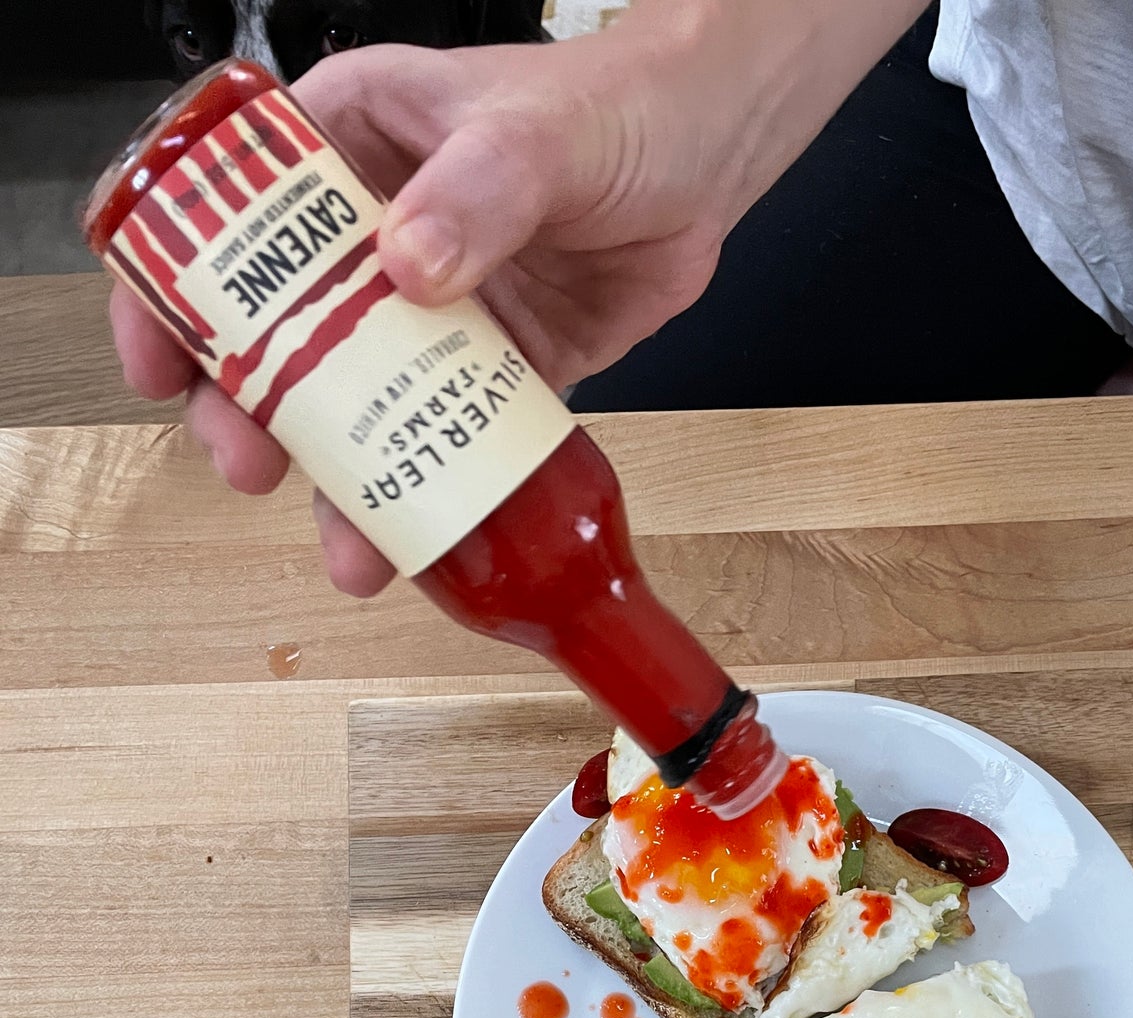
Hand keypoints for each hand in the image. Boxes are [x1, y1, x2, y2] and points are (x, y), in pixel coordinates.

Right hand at [110, 0, 926, 595]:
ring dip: (342, 479)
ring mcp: (433, 313)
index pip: (229, 216)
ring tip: (348, 544)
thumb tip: (409, 266)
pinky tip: (426, 541)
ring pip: (361, 405)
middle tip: (252, 465)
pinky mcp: (495, 371)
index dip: (178, 289)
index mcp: (349, 148)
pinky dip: (437, 492)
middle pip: (277, 333)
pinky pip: (451, 439)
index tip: (165, 360)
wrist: (713, 153)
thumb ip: (475, 193)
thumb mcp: (535, 135)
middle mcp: (376, 237)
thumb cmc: (617, 105)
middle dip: (252, 410)